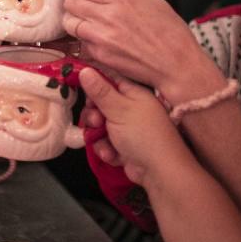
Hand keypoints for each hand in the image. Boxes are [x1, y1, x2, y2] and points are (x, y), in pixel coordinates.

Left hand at [62, 0, 222, 101]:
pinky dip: (85, 39)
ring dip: (76, 21)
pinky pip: (80, 42)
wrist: (177, 64)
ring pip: (69, 22)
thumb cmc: (169, 30)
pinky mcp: (99, 55)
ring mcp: (101, 37)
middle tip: (86, 8)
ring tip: (89, 23)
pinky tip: (99, 39)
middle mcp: (108, 16)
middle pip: (71, 2)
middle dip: (76, 3)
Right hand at [79, 68, 187, 186]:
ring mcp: (127, 128)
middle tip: (96, 122)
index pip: (108, 80)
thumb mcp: (119, 109)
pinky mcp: (123, 146)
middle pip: (99, 105)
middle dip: (93, 116)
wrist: (160, 172)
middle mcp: (130, 109)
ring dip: (98, 136)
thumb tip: (85, 69)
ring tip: (106, 144)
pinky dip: (106, 150)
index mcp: (133, 94)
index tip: (80, 90)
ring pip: (99, 126)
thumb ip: (100, 91)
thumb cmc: (142, 134)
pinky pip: (104, 142)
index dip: (92, 85)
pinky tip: (113, 155)